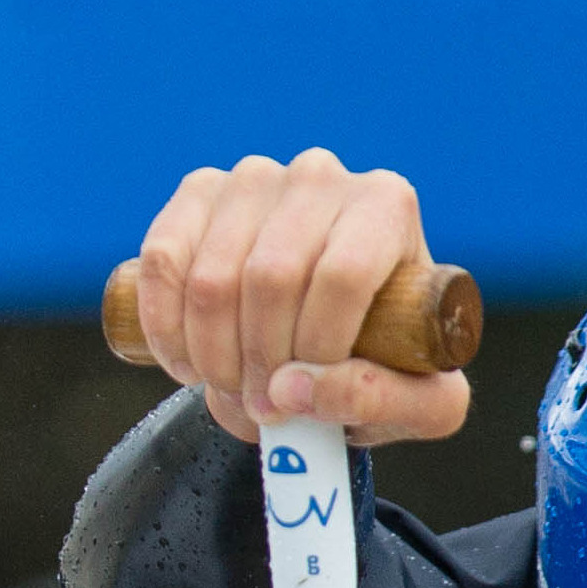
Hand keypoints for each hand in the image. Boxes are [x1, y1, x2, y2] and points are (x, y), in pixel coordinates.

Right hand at [131, 149, 471, 449]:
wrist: (333, 341)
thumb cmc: (391, 367)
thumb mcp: (422, 403)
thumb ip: (381, 402)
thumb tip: (290, 389)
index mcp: (387, 208)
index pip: (343, 275)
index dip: (316, 351)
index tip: (303, 399)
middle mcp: (322, 177)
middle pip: (273, 278)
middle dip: (260, 365)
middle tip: (262, 410)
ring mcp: (255, 179)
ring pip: (214, 277)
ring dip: (213, 356)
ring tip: (232, 392)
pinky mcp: (200, 193)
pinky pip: (164, 258)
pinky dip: (165, 326)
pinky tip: (185, 364)